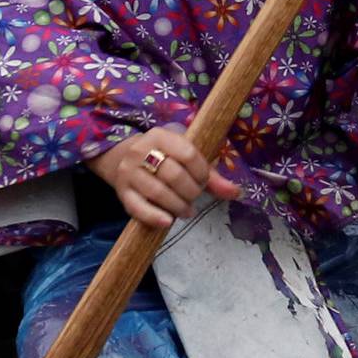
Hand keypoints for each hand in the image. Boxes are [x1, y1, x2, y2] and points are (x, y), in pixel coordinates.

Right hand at [92, 124, 239, 231]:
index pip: (188, 154)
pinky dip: (154, 217)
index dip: (202, 172)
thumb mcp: (186, 156)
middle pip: (173, 175)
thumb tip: (236, 192)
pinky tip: (168, 222)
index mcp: (160, 136)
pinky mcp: (122, 193)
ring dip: (178, 206)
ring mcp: (128, 172)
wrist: (123, 158)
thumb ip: (211, 175)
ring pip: (158, 192)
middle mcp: (140, 151)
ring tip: (187, 210)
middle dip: (191, 191)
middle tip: (194, 197)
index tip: (204, 181)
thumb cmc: (164, 156)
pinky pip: (137, 208)